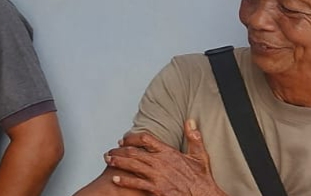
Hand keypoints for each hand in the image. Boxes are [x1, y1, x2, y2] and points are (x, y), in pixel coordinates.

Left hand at [104, 120, 225, 195]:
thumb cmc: (202, 179)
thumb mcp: (200, 155)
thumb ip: (193, 137)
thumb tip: (190, 121)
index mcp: (169, 152)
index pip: (145, 139)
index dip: (131, 138)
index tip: (123, 140)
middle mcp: (161, 162)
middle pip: (134, 152)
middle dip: (119, 151)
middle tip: (110, 150)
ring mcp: (157, 176)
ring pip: (132, 166)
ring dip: (118, 162)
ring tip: (108, 160)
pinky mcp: (157, 189)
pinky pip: (137, 183)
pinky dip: (125, 180)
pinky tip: (115, 178)